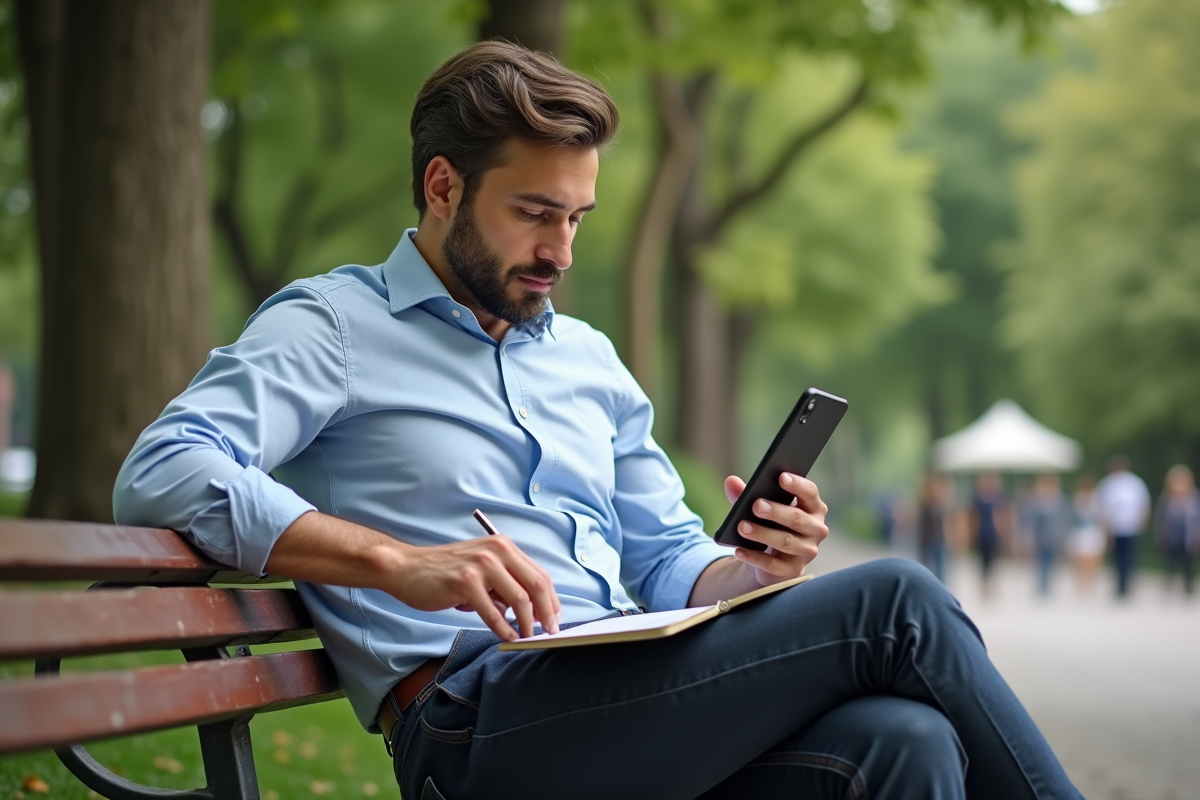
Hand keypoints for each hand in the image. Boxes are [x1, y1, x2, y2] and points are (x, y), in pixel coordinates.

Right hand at [389, 534, 560, 641]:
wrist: (408, 568)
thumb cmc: (445, 572)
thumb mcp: (481, 569)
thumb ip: (505, 583)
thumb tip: (532, 610)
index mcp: (503, 546)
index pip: (539, 574)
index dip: (551, 599)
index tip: (555, 618)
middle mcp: (496, 551)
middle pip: (536, 585)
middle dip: (547, 613)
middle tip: (550, 631)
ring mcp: (481, 566)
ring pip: (519, 600)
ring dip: (528, 624)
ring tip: (529, 637)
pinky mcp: (465, 583)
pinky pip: (493, 613)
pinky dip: (505, 629)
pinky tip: (508, 638)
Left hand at [723, 473, 828, 584]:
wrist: (771, 557)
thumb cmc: (770, 524)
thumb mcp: (758, 508)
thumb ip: (746, 494)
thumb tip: (730, 481)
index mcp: (813, 507)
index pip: (810, 492)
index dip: (797, 484)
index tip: (780, 477)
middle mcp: (816, 529)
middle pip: (797, 518)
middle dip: (776, 512)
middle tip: (756, 505)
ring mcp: (807, 551)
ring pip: (786, 542)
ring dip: (763, 534)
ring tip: (742, 527)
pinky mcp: (793, 570)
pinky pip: (774, 565)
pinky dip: (755, 557)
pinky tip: (739, 550)